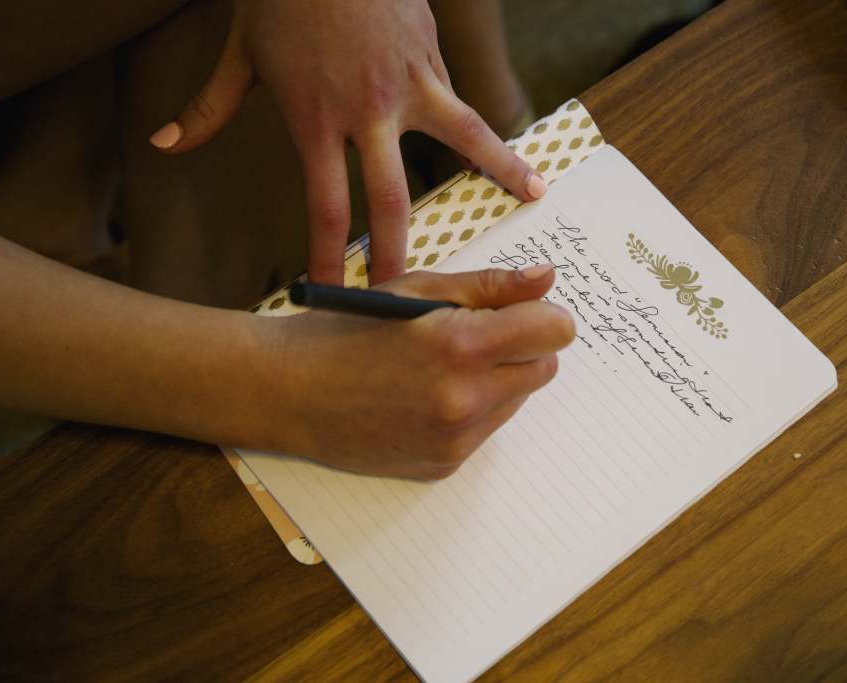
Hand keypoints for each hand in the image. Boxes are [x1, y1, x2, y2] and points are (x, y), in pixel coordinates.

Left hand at [149, 0, 546, 285]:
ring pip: (463, 140)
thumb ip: (207, 108)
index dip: (331, 258)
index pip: (327, 207)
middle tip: (412, 295)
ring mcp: (409, 85)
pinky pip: (462, 102)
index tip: (336, 296)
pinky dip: (486, 125)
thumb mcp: (238, 53)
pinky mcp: (432, 60)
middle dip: (399, 254)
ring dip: (500, 172)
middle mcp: (368, 112)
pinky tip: (514, 145)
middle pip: (392, 199)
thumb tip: (165, 146)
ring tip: (534, 196)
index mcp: (316, 119)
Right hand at [257, 265, 573, 478]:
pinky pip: (488, 429)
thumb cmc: (348, 329)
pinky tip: (429, 394)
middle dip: (524, 345)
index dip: (543, 314)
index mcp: (461, 347)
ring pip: (520, 399)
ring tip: (445, 364)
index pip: (555, 331)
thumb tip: (547, 279)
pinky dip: (474, 408)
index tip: (523, 309)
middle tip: (478, 333)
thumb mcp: (417, 288)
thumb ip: (489, 286)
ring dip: (500, 378)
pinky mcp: (446, 465)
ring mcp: (456, 440)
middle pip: (546, 367)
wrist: (290, 391)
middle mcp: (466, 400)